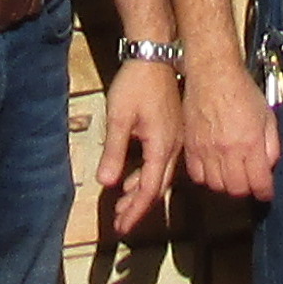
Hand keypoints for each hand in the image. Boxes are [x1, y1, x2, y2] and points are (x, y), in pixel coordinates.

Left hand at [94, 60, 182, 235]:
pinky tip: (131, 180)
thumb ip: (114, 152)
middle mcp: (173, 145)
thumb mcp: (119, 118)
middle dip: (138, 207)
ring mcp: (175, 136)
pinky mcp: (171, 129)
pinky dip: (145, 176)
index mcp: (163, 145)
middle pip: (158, 185)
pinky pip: (161, 162)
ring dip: (141, 192)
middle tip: (120, 224)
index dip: (136, 211)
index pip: (150, 188)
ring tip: (121, 207)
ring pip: (160, 174)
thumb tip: (107, 183)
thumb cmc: (135, 85)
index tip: (122, 228)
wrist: (154, 54)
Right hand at [179, 57, 279, 202]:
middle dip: (246, 188)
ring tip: (233, 174)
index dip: (264, 191)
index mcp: (249, 142)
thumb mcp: (267, 114)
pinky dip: (207, 177)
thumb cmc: (241, 90)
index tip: (267, 193)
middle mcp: (227, 151)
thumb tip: (270, 165)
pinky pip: (197, 176)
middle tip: (251, 182)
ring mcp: (206, 151)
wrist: (213, 75)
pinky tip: (214, 168)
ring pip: (216, 186)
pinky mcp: (190, 148)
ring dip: (227, 184)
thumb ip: (271, 143)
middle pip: (236, 188)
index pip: (258, 181)